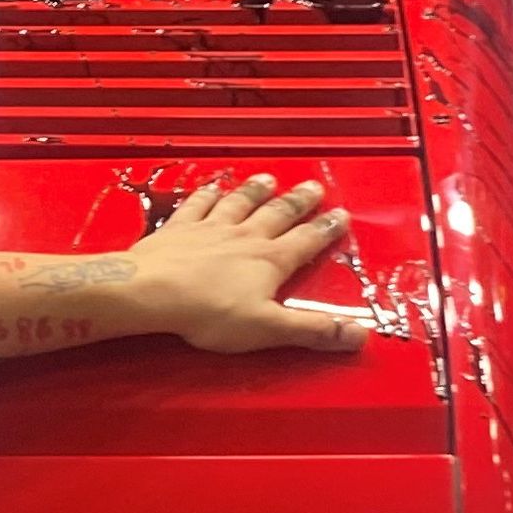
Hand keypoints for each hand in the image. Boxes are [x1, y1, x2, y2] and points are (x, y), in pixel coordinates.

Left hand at [113, 174, 362, 355]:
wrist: (152, 291)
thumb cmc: (210, 312)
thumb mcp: (269, 328)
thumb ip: (313, 330)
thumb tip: (359, 334)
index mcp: (270, 261)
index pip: (306, 242)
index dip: (326, 229)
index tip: (341, 214)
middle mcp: (244, 236)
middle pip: (277, 213)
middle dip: (298, 201)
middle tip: (314, 186)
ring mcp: (210, 227)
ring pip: (239, 202)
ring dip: (256, 190)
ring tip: (269, 178)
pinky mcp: (179, 227)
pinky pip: (197, 204)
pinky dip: (207, 193)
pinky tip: (213, 186)